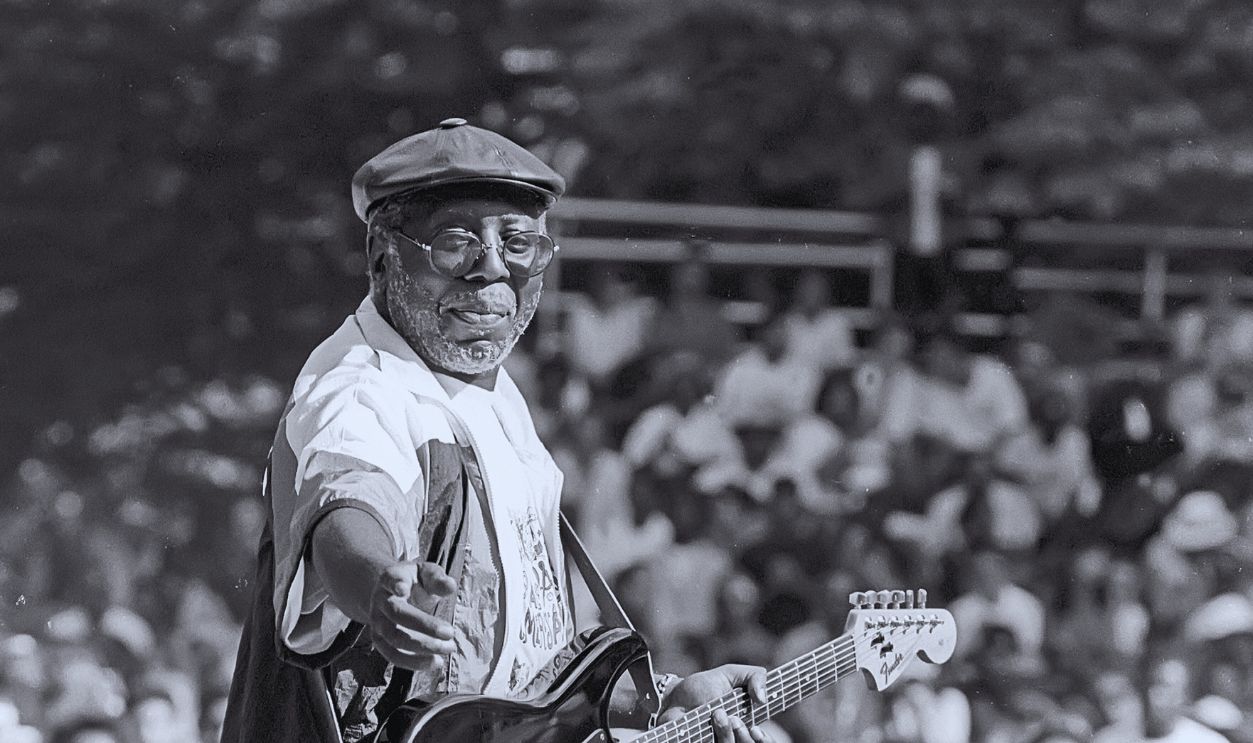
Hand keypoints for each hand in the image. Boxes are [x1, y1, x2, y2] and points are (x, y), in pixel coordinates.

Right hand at [366, 561, 457, 669]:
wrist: (391, 593)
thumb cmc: (414, 581)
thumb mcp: (426, 573)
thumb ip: (437, 578)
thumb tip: (450, 586)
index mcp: (390, 578)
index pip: (391, 580)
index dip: (396, 584)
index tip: (402, 589)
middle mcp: (380, 601)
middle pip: (397, 613)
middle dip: (424, 625)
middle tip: (449, 632)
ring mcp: (377, 622)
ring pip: (394, 639)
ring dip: (422, 647)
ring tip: (448, 648)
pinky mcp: (380, 641)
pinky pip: (393, 655)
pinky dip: (414, 662)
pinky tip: (436, 662)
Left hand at [658, 664, 773, 742]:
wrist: (673, 695)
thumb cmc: (704, 686)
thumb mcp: (730, 674)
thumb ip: (753, 677)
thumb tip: (763, 697)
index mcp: (746, 724)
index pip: (763, 741)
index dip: (764, 740)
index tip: (756, 729)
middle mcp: (733, 737)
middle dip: (744, 736)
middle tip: (734, 719)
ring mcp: (716, 742)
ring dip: (726, 734)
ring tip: (716, 715)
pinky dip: (709, 740)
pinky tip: (707, 725)